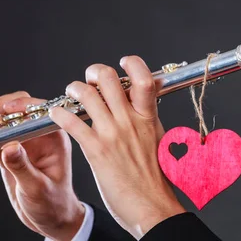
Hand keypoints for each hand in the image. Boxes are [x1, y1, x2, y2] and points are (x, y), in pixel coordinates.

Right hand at [0, 92, 84, 240]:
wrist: (50, 217)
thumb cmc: (53, 203)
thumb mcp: (37, 188)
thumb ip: (22, 167)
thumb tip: (9, 146)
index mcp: (55, 138)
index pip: (40, 110)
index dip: (21, 106)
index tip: (5, 110)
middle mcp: (40, 136)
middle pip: (20, 110)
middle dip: (3, 109)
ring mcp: (24, 142)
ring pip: (5, 120)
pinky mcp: (9, 151)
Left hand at [49, 56, 185, 238]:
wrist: (151, 203)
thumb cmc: (156, 174)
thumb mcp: (157, 137)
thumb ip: (148, 116)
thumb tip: (144, 97)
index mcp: (149, 116)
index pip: (143, 78)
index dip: (132, 63)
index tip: (123, 63)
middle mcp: (130, 120)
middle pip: (109, 79)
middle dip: (94, 72)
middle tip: (90, 78)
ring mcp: (112, 134)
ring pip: (87, 95)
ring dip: (74, 89)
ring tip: (72, 93)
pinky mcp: (96, 150)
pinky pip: (72, 122)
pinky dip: (60, 114)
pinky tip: (57, 114)